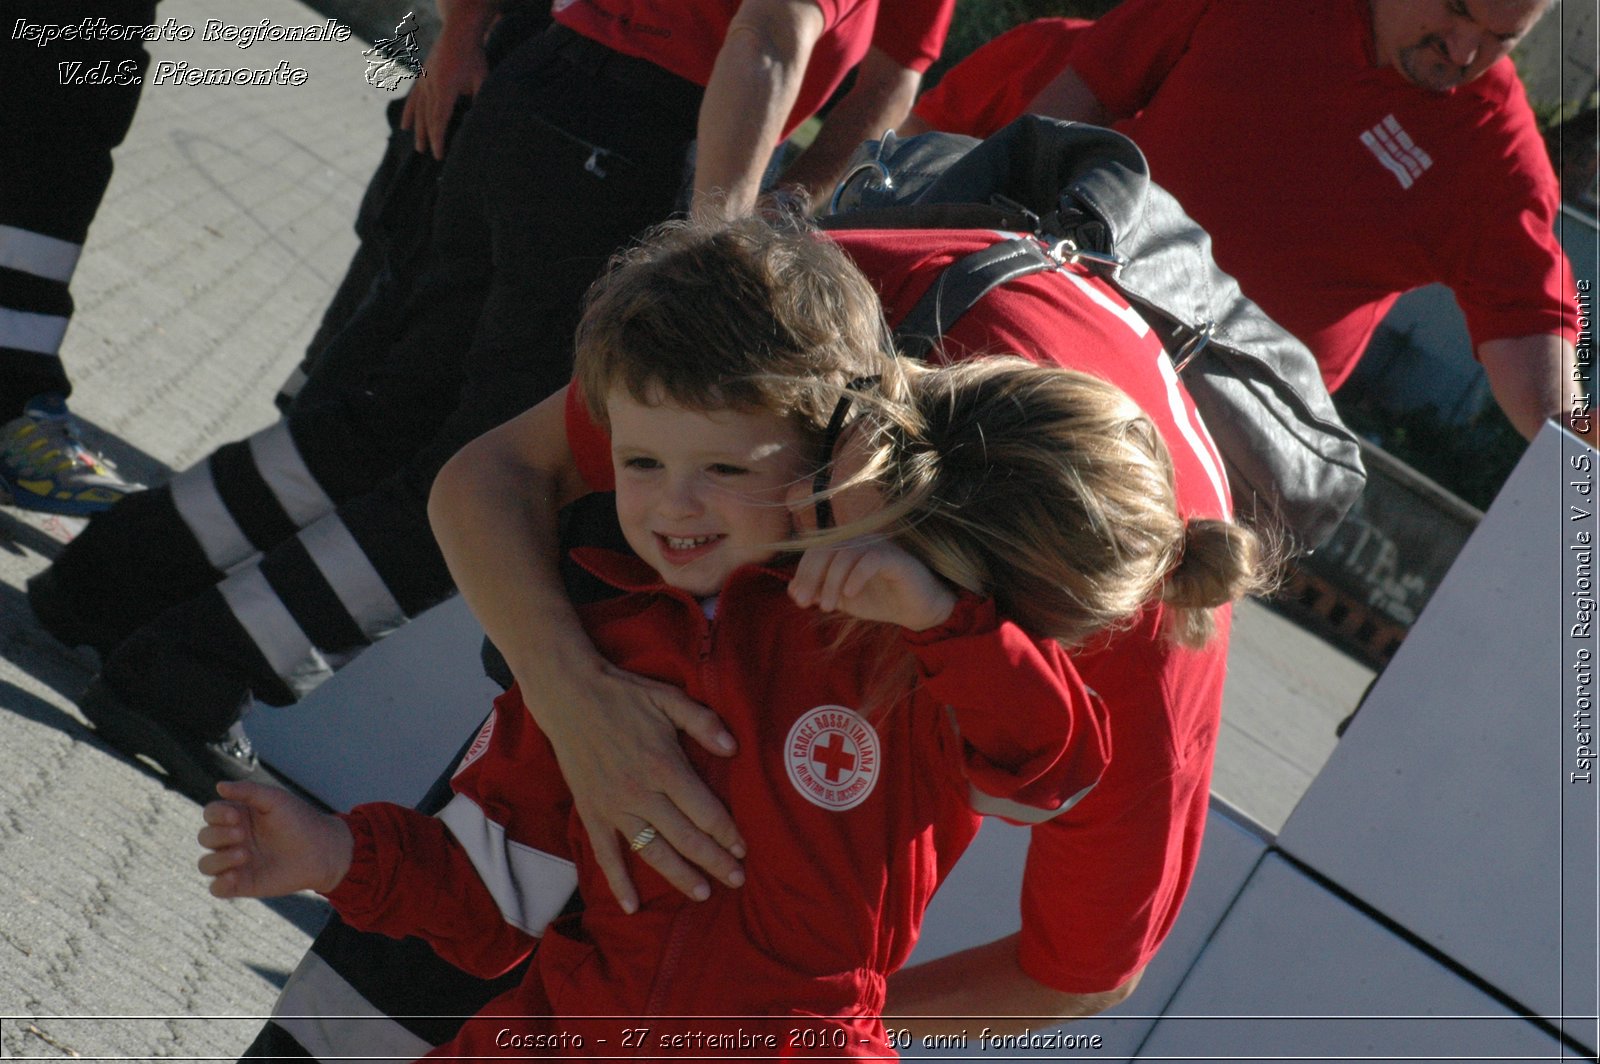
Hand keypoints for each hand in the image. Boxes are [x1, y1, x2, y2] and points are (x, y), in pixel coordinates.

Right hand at [197, 781, 353, 898]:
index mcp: (238, 816)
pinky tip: (234, 877)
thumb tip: (219, 786)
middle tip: (242, 834)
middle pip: (205, 837)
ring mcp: (236, 863)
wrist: (322, 851)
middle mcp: (233, 839)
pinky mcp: (242, 884)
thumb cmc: (300, 821)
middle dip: (218, 836)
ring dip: (218, 859)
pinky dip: (219, 884)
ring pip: (206, 864)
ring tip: (244, 854)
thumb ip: (248, 791)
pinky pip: (216, 888)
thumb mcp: (275, 800)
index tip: (236, 816)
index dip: (216, 815)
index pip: (211, 814)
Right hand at [399, 31, 486, 158]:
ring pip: (419, 110)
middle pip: (427, 117)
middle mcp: (430, 86)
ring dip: (418, 130)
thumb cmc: (473, 56)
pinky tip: (405, 126)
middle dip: (428, 137)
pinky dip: (409, 113)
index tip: (438, 154)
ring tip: (419, 147)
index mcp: (445, 88)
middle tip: (429, 155)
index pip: (440, 119)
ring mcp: (424, 81)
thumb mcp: (481, 78)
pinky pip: (413, 99)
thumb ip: (479, 98)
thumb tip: (479, 121)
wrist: (458, 32)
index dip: (438, 138)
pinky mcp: (422, 77)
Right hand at [528, 662, 748, 913]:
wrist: (570, 696)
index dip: (727, 833)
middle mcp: (641, 793)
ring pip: (653, 851)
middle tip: (737, 880)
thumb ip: (703, 722)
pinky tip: (632, 906)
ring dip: (679, 876)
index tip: (743, 849)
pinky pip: (606, 855)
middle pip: (686, 837)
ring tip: (702, 894)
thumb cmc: (624, 695)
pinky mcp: (592, 813)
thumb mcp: (668, 698)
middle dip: (714, 861)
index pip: (705, 811)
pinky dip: (618, 882)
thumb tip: (733, 748)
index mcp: (665, 766)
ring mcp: (614, 807)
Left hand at [789, 537, 956, 631]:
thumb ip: (820, 591)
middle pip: (826, 548)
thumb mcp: (842, 599)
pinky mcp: (895, 558)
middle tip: (805, 602)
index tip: (798, 598)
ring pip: (845, 554)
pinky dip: (856, 576)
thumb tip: (792, 589)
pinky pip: (871, 559)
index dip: (802, 572)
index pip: (816, 550)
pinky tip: (849, 595)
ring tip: (827, 607)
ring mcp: (878, 546)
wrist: (916, 611)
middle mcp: (861, 541)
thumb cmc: (880, 601)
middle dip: (811, 576)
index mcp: (846, 547)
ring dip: (831, 582)